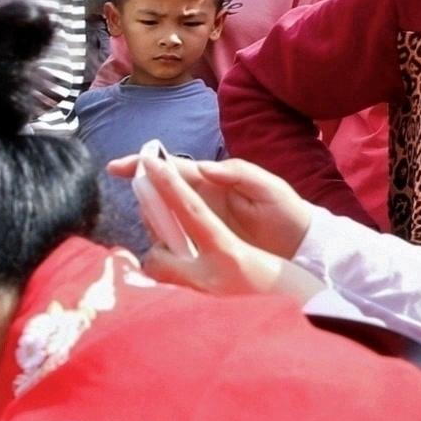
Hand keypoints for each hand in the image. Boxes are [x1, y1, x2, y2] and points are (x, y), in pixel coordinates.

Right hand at [125, 154, 310, 298]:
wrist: (303, 247)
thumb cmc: (287, 213)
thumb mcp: (268, 188)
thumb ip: (238, 173)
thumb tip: (201, 167)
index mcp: (213, 181)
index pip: (173, 169)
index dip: (145, 166)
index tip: (118, 168)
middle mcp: (202, 200)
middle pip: (161, 193)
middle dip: (142, 198)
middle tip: (140, 211)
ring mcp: (202, 224)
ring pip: (164, 218)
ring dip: (151, 223)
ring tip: (152, 235)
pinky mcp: (205, 246)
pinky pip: (175, 242)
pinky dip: (163, 246)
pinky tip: (160, 255)